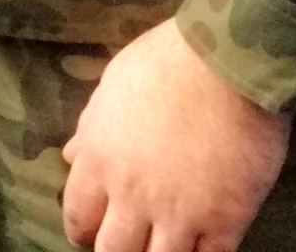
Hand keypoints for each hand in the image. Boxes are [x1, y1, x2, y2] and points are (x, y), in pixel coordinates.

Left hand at [61, 19, 290, 251]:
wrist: (225, 62)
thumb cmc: (167, 62)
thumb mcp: (114, 85)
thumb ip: (91, 126)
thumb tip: (70, 156)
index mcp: (100, 159)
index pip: (78, 215)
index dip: (82, 230)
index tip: (89, 233)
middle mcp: (131, 195)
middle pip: (114, 251)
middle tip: (129, 245)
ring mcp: (179, 214)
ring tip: (166, 246)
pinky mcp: (224, 221)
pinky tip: (203, 248)